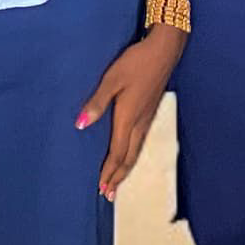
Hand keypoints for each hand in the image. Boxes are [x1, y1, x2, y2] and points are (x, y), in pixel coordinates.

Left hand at [75, 25, 185, 199]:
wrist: (164, 50)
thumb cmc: (135, 62)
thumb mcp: (111, 79)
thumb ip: (96, 103)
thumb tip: (80, 125)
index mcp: (129, 118)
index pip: (118, 153)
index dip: (109, 171)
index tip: (102, 188)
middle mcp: (140, 123)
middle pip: (129, 158)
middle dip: (118, 177)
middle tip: (109, 194)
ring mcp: (147, 118)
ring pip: (136, 151)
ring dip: (126, 168)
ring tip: (117, 181)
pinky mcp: (150, 112)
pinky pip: (140, 142)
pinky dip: (132, 155)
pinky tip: (129, 155)